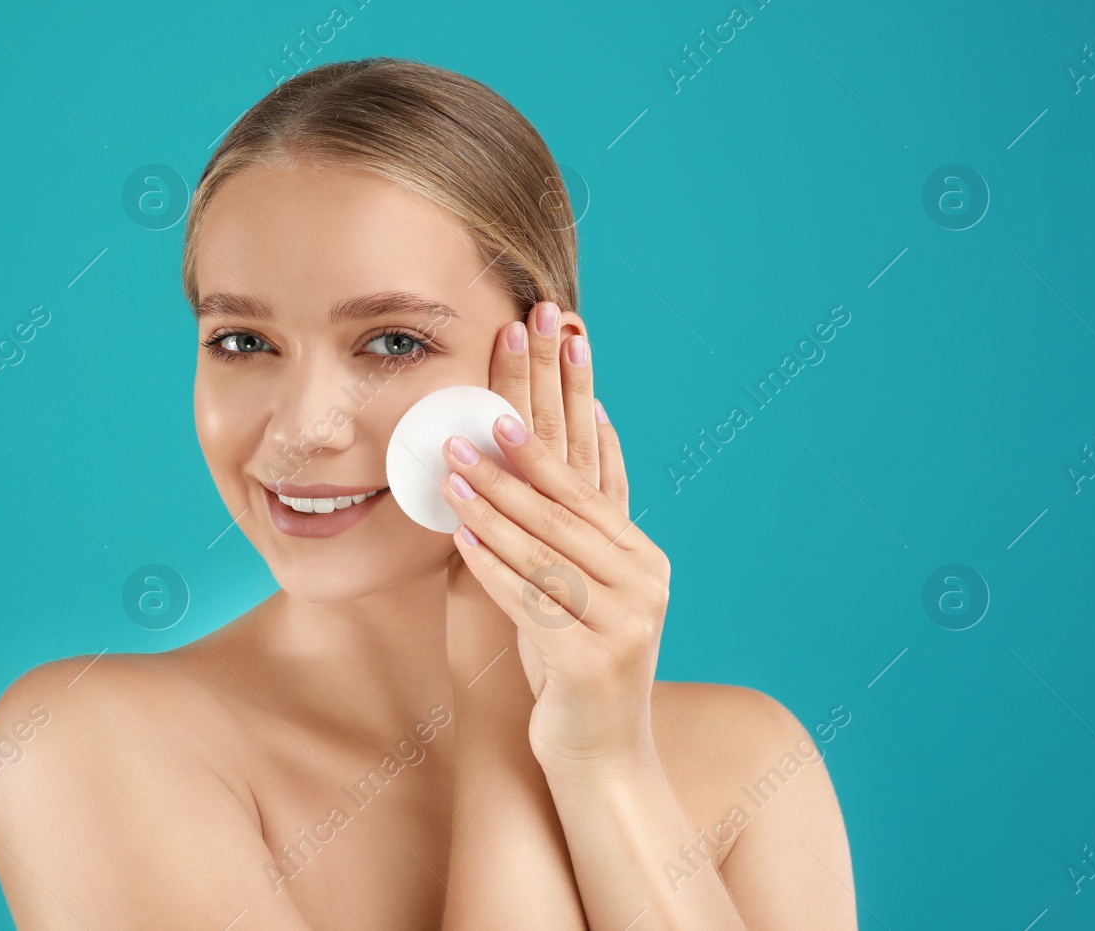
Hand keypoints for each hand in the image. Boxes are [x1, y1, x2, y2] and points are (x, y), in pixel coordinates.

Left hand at [439, 301, 671, 775]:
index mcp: (638, 552)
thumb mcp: (577, 581)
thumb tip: (566, 435)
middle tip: (485, 394)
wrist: (600, 750)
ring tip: (451, 458)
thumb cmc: (573, 655)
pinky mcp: (592, 660)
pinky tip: (461, 535)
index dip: (569, 402)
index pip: (593, 465)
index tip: (551, 343)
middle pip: (568, 498)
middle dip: (521, 441)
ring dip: (493, 498)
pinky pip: (531, 600)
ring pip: (545, 545)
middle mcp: (642, 577)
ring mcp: (624, 619)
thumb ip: (571, 522)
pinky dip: (493, 564)